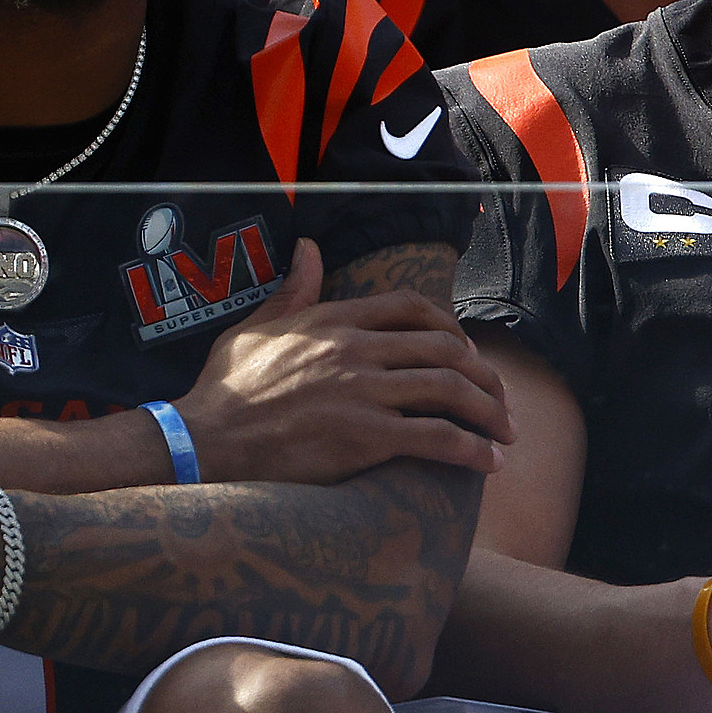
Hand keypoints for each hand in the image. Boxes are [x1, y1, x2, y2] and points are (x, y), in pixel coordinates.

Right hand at [176, 238, 514, 482]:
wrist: (205, 442)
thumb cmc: (225, 389)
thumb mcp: (254, 328)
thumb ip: (291, 290)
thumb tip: (308, 249)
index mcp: (333, 320)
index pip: (413, 309)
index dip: (451, 328)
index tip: (466, 351)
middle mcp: (355, 349)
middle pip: (445, 348)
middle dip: (484, 375)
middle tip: (500, 399)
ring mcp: (363, 392)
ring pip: (451, 389)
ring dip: (490, 412)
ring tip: (506, 432)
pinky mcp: (366, 438)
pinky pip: (438, 438)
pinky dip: (474, 450)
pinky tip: (490, 462)